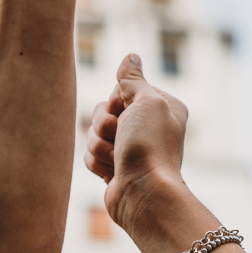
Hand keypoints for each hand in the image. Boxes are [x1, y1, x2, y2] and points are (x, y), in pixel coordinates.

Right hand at [84, 54, 188, 229]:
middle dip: (106, 124)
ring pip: (94, 132)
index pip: (122, 89)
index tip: (127, 112)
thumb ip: (132, 79)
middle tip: (122, 137)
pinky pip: (90, 154)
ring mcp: (130, 148)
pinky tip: (113, 173)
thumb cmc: (149, 147)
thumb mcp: (145, 102)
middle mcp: (147, 126)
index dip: (116, 100)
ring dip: (101, 145)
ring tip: (119, 159)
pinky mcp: (114, 167)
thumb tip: (131, 56)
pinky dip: (98, 162)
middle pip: (104, 109)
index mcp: (161, 106)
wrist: (143, 196)